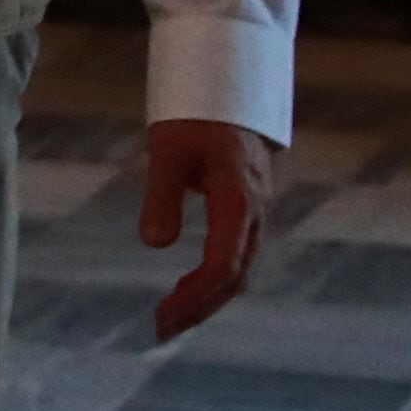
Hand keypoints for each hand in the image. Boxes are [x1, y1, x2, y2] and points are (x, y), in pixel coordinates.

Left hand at [140, 118, 274, 338]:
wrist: (228, 80)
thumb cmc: (195, 113)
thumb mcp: (168, 150)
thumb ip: (161, 196)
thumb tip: (155, 244)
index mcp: (239, 200)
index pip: (223, 266)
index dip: (194, 297)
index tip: (163, 317)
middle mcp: (255, 211)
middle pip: (235, 276)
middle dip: (200, 307)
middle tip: (162, 329)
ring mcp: (256, 209)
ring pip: (239, 267)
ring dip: (208, 297)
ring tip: (172, 317)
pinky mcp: (248, 205)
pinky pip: (237, 253)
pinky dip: (215, 278)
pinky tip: (189, 287)